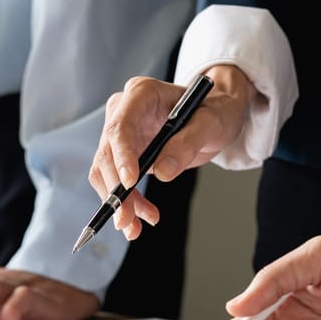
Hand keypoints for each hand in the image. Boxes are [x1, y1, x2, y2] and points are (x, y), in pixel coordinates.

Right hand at [87, 65, 252, 240]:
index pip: (121, 126)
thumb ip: (188, 143)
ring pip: (105, 172)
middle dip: (116, 189)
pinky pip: (115, 181)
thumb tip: (163, 172)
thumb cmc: (215, 110)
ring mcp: (121, 134)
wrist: (214, 116)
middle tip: (127, 218)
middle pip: (107, 153)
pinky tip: (139, 217)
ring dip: (118, 202)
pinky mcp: (124, 154)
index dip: (121, 155)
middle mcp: (123, 111)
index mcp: (141, 94)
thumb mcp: (212, 123)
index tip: (130, 183)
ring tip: (135, 226)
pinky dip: (124, 203)